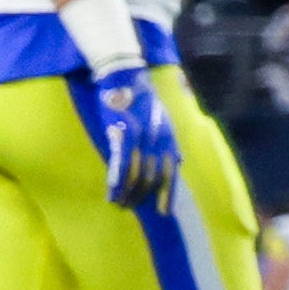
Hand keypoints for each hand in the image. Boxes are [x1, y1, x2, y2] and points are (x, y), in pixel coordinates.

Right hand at [92, 64, 181, 209]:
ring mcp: (142, 138)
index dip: (170, 193)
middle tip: (130, 207)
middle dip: (142, 196)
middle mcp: (159, 140)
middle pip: (154, 177)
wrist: (124, 77)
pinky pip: (121, 166)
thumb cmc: (140, 99)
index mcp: (169, 137)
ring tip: (119, 204)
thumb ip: (169, 143)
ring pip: (137, 175)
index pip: (173, 172)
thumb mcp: (162, 120)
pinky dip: (116, 183)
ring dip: (127, 193)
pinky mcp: (123, 134)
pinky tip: (110, 194)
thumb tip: (178, 162)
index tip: (166, 212)